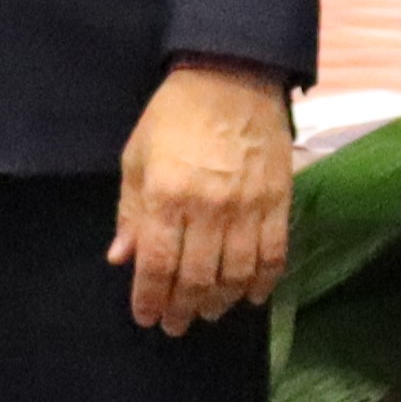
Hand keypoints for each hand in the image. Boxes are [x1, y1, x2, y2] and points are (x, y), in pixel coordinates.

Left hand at [107, 59, 292, 335]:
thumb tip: (121, 257)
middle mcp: (209, 209)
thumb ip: (131, 212)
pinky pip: (274, 254)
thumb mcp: (137, 158)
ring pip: (237, 273)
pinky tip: (251, 296)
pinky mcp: (279, 201)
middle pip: (197, 277)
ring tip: (208, 312)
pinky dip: (264, 281)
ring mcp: (248, 207)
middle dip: (183, 308)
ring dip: (222, 301)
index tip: (146, 318)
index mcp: (167, 197)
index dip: (150, 298)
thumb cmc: (174, 115)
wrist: (231, 77)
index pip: (158, 264)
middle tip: (175, 325)